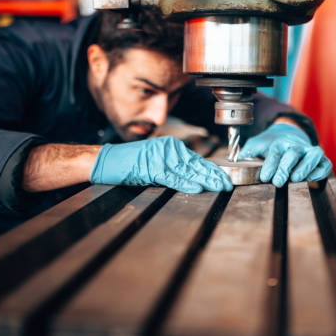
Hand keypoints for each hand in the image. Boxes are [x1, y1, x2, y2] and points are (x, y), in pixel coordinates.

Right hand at [90, 136, 232, 193]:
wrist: (107, 161)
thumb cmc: (129, 163)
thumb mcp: (156, 164)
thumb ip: (174, 169)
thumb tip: (195, 179)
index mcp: (170, 147)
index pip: (196, 160)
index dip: (211, 170)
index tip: (223, 178)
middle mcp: (168, 149)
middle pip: (195, 165)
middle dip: (213, 176)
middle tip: (227, 184)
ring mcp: (160, 158)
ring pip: (187, 171)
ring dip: (204, 180)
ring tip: (218, 187)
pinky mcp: (152, 168)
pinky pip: (172, 178)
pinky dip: (185, 184)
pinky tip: (197, 188)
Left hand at [239, 123, 331, 186]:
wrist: (288, 135)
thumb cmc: (270, 146)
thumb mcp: (256, 146)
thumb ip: (247, 154)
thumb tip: (234, 163)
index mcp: (279, 142)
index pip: (275, 152)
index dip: (270, 165)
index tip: (264, 177)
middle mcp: (296, 145)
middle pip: (293, 153)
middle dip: (285, 167)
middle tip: (278, 181)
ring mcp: (310, 151)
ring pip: (312, 156)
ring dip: (305, 167)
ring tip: (296, 179)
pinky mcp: (321, 160)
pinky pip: (325, 164)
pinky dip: (321, 171)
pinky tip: (312, 179)